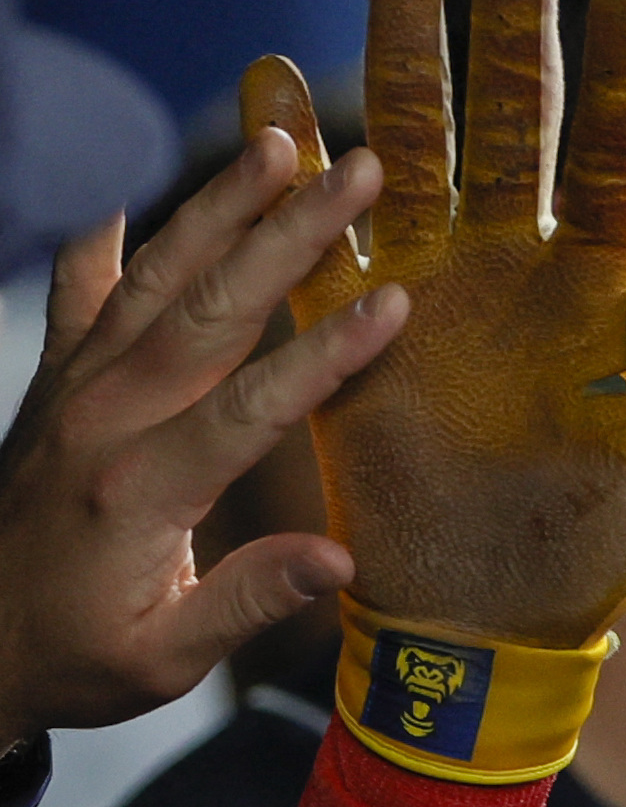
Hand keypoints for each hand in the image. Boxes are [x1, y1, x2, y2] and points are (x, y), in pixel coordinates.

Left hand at [0, 133, 405, 745]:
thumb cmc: (74, 659)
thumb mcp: (160, 661)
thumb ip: (246, 603)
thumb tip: (339, 559)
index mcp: (137, 490)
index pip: (249, 405)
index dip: (326, 353)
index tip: (395, 299)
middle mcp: (100, 422)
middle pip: (208, 309)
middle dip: (288, 234)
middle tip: (356, 170)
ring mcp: (69, 392)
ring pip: (153, 279)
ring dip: (217, 207)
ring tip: (275, 144)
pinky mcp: (50, 387)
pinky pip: (76, 299)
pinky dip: (98, 250)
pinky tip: (122, 208)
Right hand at [254, 0, 625, 648]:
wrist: (505, 618)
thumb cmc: (612, 540)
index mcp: (602, 280)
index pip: (617, 148)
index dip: (620, 69)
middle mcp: (515, 260)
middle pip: (512, 115)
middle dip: (508, 19)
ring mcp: (428, 284)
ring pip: (413, 144)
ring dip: (404, 57)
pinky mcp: (351, 326)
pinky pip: (316, 231)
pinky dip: (292, 160)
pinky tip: (272, 80)